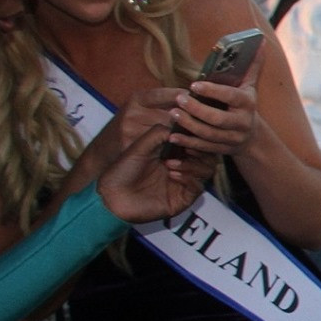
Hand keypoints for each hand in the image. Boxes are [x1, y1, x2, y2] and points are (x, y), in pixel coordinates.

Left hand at [95, 124, 216, 223]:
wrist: (112, 197)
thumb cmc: (122, 172)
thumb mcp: (141, 146)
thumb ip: (160, 133)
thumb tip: (180, 123)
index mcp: (173, 152)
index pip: (196, 142)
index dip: (196, 136)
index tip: (189, 132)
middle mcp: (181, 166)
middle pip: (208, 155)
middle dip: (199, 150)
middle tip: (186, 148)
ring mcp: (184, 182)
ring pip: (207, 170)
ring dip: (193, 164)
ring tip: (171, 163)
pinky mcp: (184, 198)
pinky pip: (199, 186)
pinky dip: (189, 178)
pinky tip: (172, 175)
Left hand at [168, 50, 264, 158]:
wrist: (252, 136)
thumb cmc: (244, 104)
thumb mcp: (250, 86)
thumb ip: (252, 65)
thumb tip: (261, 41)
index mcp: (247, 104)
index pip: (231, 97)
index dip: (213, 91)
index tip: (194, 85)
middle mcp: (242, 123)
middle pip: (218, 119)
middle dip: (197, 110)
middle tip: (179, 99)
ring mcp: (233, 138)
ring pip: (209, 134)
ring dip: (189, 125)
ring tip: (172, 114)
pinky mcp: (223, 150)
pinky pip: (204, 148)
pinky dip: (188, 142)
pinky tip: (173, 136)